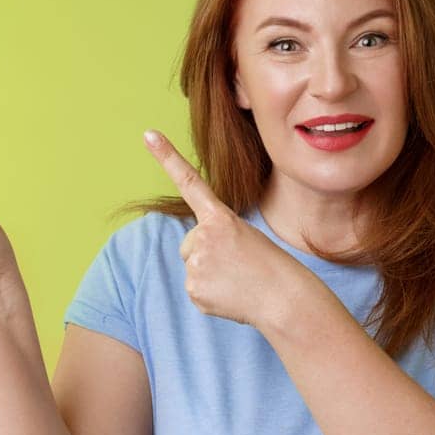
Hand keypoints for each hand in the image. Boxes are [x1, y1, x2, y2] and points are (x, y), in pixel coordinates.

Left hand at [144, 130, 316, 328]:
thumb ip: (215, 239)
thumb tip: (195, 258)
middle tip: (240, 265)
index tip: (148, 134)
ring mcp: (197, 265)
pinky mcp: (194, 290)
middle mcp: (204, 237)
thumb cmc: (274, 269)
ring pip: (193, 266)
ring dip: (212, 274)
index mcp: (222, 219)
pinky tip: (233, 295)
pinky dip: (212, 294)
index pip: (191, 183)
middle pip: (190, 243)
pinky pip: (196, 288)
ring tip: (240, 281)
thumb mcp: (247, 239)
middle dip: (208, 254)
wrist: (286, 300)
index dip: (167, 157)